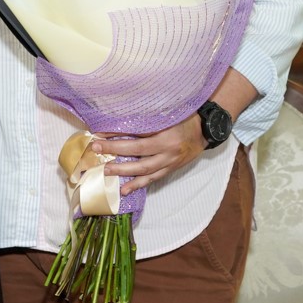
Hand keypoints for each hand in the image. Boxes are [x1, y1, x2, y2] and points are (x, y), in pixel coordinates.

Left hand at [92, 116, 206, 193]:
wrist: (206, 130)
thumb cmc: (185, 117)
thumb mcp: (167, 113)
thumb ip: (147, 118)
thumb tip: (118, 119)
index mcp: (167, 132)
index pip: (137, 132)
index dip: (118, 134)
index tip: (99, 133)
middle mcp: (168, 148)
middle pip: (138, 151)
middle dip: (115, 150)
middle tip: (96, 149)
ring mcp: (170, 161)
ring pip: (144, 169)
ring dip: (124, 171)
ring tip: (106, 171)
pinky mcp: (171, 169)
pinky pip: (153, 179)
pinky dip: (139, 184)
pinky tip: (125, 189)